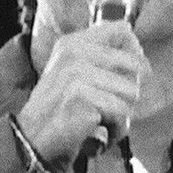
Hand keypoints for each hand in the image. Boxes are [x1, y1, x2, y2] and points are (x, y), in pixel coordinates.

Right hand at [15, 21, 151, 169]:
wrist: (31, 142)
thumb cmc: (60, 112)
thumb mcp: (75, 75)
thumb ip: (103, 61)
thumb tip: (142, 61)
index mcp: (73, 43)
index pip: (123, 30)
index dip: (135, 54)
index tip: (129, 74)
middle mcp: (74, 53)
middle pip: (136, 66)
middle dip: (130, 92)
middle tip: (109, 107)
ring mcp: (76, 74)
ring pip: (132, 92)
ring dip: (122, 114)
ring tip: (99, 120)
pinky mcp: (81, 98)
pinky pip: (122, 113)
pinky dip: (115, 129)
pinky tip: (96, 131)